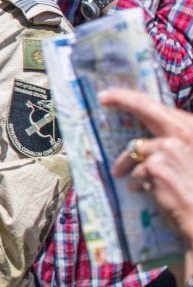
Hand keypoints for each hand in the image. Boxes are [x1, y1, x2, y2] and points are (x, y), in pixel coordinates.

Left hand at [101, 89, 192, 245]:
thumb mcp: (189, 160)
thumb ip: (173, 143)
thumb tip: (144, 138)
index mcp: (192, 131)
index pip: (159, 106)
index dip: (132, 97)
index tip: (108, 93)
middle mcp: (182, 136)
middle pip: (145, 109)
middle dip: (122, 99)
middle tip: (103, 97)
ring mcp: (168, 150)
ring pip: (136, 151)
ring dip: (129, 166)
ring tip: (125, 176)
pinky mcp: (155, 167)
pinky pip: (136, 173)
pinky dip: (138, 183)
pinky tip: (148, 192)